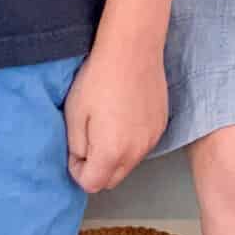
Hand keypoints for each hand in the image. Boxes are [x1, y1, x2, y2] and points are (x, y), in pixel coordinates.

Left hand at [64, 33, 167, 193]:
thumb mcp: (74, 115)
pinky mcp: (161, 127)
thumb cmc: (98, 79)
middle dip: (96, 167)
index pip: (91, 184)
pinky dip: (130, 141)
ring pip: (128, 164)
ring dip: (114, 155)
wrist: (132, 50)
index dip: (77, 169)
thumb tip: (82, 160)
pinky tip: (124, 115)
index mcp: (111, 153)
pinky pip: (142, 147)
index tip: (74, 147)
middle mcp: (135, 153)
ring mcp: (152, 140)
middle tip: (88, 138)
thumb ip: (76, 147)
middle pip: (112, 180)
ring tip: (106, 124)